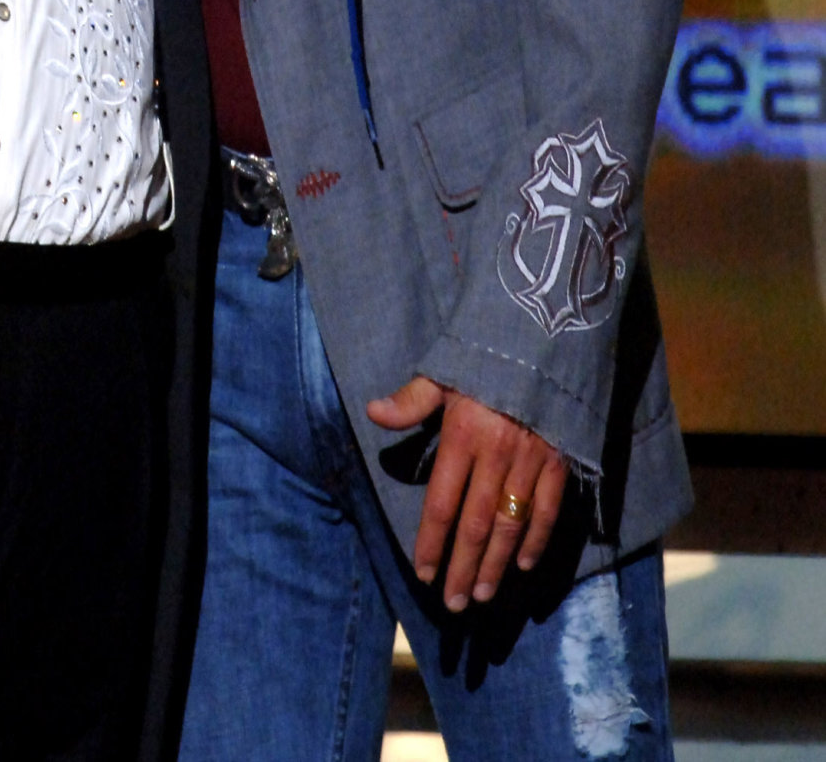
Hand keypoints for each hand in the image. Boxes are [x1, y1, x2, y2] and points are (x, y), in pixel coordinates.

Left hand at [368, 376, 566, 609]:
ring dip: (497, 565)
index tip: (421, 571)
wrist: (547, 334)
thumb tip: (373, 413)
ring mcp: (534, 462)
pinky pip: (550, 511)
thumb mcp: (444, 370)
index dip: (430, 541)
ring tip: (481, 594)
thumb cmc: (486, 355)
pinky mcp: (563, 463)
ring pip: (513, 526)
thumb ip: (412, 400)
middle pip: (477, 524)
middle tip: (452, 603)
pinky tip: (525, 565)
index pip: (442, 502)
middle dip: (462, 566)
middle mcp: (498, 455)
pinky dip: (538, 541)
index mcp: (464, 435)